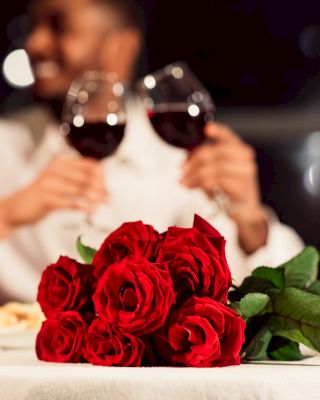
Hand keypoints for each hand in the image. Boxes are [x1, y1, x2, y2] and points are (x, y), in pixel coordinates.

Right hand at [0, 156, 107, 237]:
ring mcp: (50, 183)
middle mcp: (55, 169)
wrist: (19, 207)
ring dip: (96, 198)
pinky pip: (71, 203)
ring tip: (104, 204)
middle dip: (101, 189)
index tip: (107, 187)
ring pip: (81, 190)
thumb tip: (104, 184)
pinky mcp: (46, 198)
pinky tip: (92, 210)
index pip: (90, 165)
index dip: (102, 177)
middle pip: (88, 178)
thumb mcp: (60, 180)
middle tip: (109, 198)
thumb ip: (78, 178)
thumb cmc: (44, 194)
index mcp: (61, 161)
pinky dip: (84, 207)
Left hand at [181, 122, 267, 253]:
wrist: (244, 211)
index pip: (228, 136)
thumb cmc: (228, 190)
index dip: (218, 131)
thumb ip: (203, 162)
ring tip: (185, 182)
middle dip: (194, 160)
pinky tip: (194, 187)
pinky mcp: (242, 188)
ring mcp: (246, 173)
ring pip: (216, 167)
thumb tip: (186, 157)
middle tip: (182, 169)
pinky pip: (218, 181)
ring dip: (195, 175)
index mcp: (239, 150)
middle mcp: (245, 159)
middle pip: (216, 152)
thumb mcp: (214, 172)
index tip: (206, 129)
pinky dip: (202, 184)